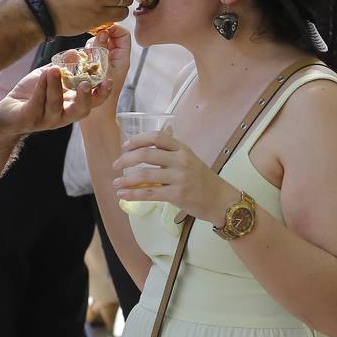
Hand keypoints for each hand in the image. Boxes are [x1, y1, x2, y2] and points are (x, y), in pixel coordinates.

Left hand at [0, 65, 113, 136]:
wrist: (8, 112)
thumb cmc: (33, 94)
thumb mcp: (51, 78)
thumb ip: (65, 67)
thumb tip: (77, 52)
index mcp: (72, 106)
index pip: (93, 103)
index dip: (102, 94)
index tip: (109, 80)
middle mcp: (64, 115)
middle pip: (81, 111)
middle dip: (85, 98)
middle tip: (86, 83)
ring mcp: (47, 119)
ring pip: (56, 106)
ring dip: (56, 86)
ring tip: (54, 69)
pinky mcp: (30, 118)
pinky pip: (37, 103)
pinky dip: (41, 87)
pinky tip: (42, 74)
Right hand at [86, 23, 131, 108]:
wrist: (95, 119)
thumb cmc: (102, 100)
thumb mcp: (103, 71)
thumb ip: (102, 50)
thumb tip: (103, 31)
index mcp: (122, 59)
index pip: (123, 34)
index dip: (113, 27)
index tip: (99, 29)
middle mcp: (114, 60)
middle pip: (108, 38)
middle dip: (97, 39)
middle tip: (90, 47)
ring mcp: (104, 64)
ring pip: (97, 46)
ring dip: (89, 48)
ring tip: (84, 59)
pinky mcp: (93, 70)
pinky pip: (88, 56)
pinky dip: (83, 56)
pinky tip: (78, 63)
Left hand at [114, 128, 240, 221]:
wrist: (220, 199)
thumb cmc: (202, 180)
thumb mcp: (190, 159)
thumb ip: (171, 152)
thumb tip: (148, 145)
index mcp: (182, 149)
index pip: (157, 137)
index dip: (138, 140)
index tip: (125, 146)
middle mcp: (181, 160)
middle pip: (147, 154)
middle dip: (126, 159)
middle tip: (116, 165)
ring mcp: (179, 178)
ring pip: (145, 175)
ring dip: (126, 179)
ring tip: (116, 183)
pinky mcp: (177, 195)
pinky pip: (149, 193)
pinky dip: (133, 194)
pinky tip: (124, 195)